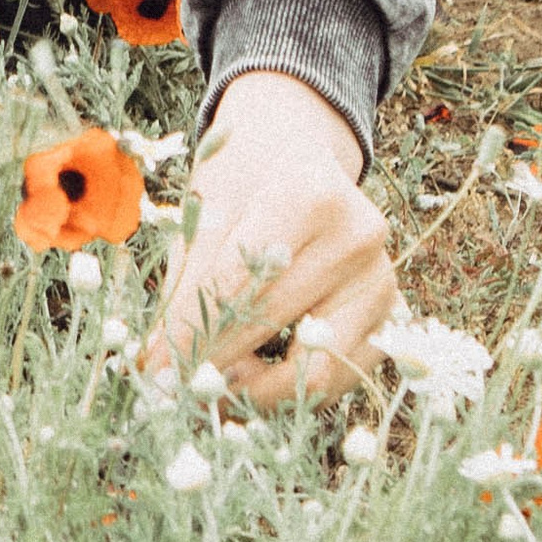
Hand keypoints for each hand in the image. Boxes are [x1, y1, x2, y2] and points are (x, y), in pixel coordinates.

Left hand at [142, 70, 398, 399]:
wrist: (296, 150)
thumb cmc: (243, 175)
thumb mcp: (207, 205)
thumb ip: (188, 280)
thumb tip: (157, 361)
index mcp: (307, 195)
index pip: (238, 283)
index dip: (189, 332)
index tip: (152, 370)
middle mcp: (357, 236)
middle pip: (274, 323)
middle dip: (215, 364)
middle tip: (171, 390)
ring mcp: (381, 278)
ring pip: (317, 366)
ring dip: (258, 390)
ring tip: (213, 386)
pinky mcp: (389, 314)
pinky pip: (340, 376)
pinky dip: (293, 389)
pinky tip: (253, 376)